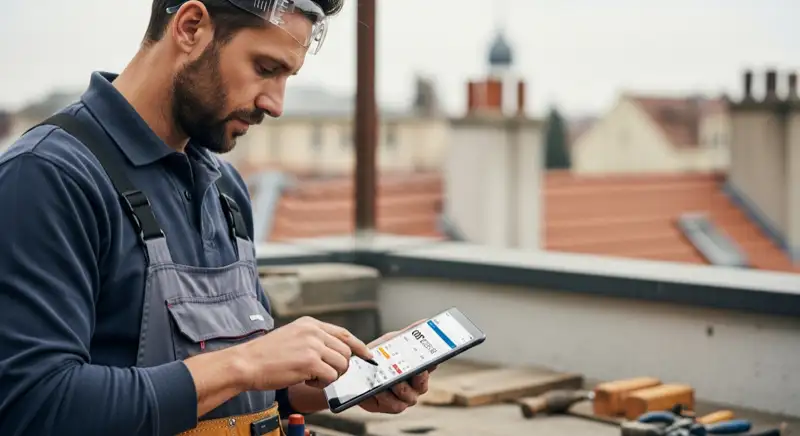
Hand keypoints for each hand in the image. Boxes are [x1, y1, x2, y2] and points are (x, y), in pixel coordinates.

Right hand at [236, 316, 372, 391]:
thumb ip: (314, 339)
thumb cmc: (266, 354)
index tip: (367, 355)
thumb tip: (337, 352)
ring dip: (330, 376)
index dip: (359, 345)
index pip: (344, 333)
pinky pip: (331, 376)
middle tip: (323, 373)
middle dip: (339, 366)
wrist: (247, 363)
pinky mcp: (309, 362)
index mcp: (310, 323)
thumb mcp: (293, 336)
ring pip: (341, 365)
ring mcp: (312, 346)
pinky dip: (322, 384)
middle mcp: (313, 331)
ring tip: (312, 376)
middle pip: (346, 351)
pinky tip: (306, 381)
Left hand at [358, 320, 437, 413]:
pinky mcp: (391, 407)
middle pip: (423, 385)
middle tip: (414, 369)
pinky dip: (386, 397)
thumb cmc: (377, 357)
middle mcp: (414, 386)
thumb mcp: (391, 342)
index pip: (431, 367)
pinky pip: (395, 405)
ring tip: (391, 380)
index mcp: (418, 370)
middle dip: (418, 377)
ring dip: (399, 387)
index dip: (433, 364)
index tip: (431, 359)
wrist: (355, 372)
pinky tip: (379, 390)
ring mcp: (404, 398)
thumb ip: (408, 333)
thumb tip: (425, 321)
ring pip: (409, 396)